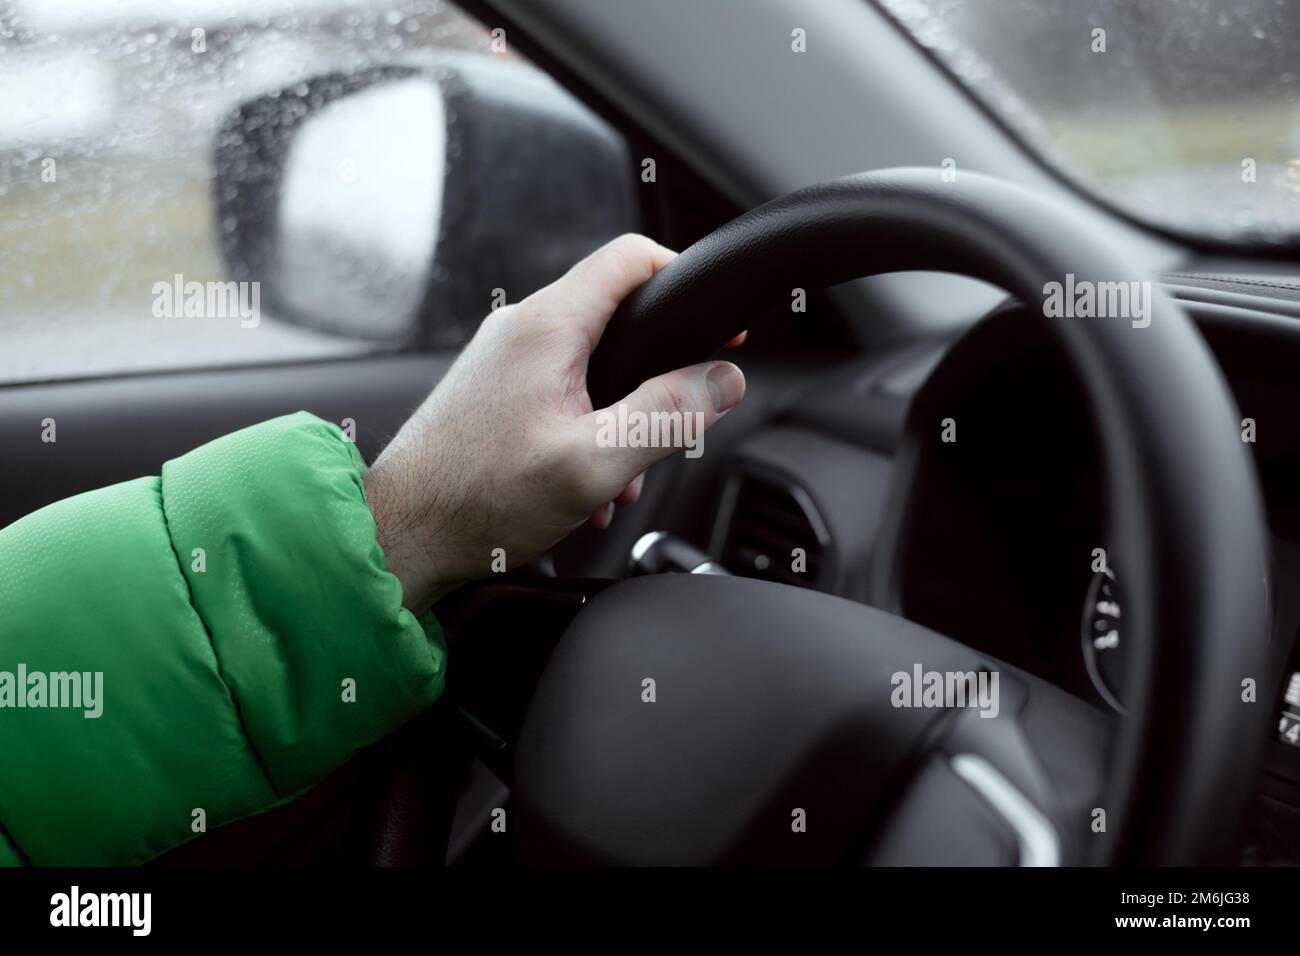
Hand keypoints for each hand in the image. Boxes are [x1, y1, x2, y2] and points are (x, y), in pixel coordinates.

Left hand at [363, 234, 746, 611]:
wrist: (400, 535)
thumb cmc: (476, 500)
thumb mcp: (593, 464)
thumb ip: (666, 417)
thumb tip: (723, 379)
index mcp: (547, 327)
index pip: (632, 259)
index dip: (686, 279)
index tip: (721, 326)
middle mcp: (520, 329)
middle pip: (618, 316)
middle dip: (657, 373)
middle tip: (676, 422)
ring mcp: (503, 360)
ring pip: (591, 363)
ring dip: (621, 415)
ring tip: (620, 478)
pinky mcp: (494, 392)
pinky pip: (561, 391)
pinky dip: (588, 428)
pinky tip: (587, 485)